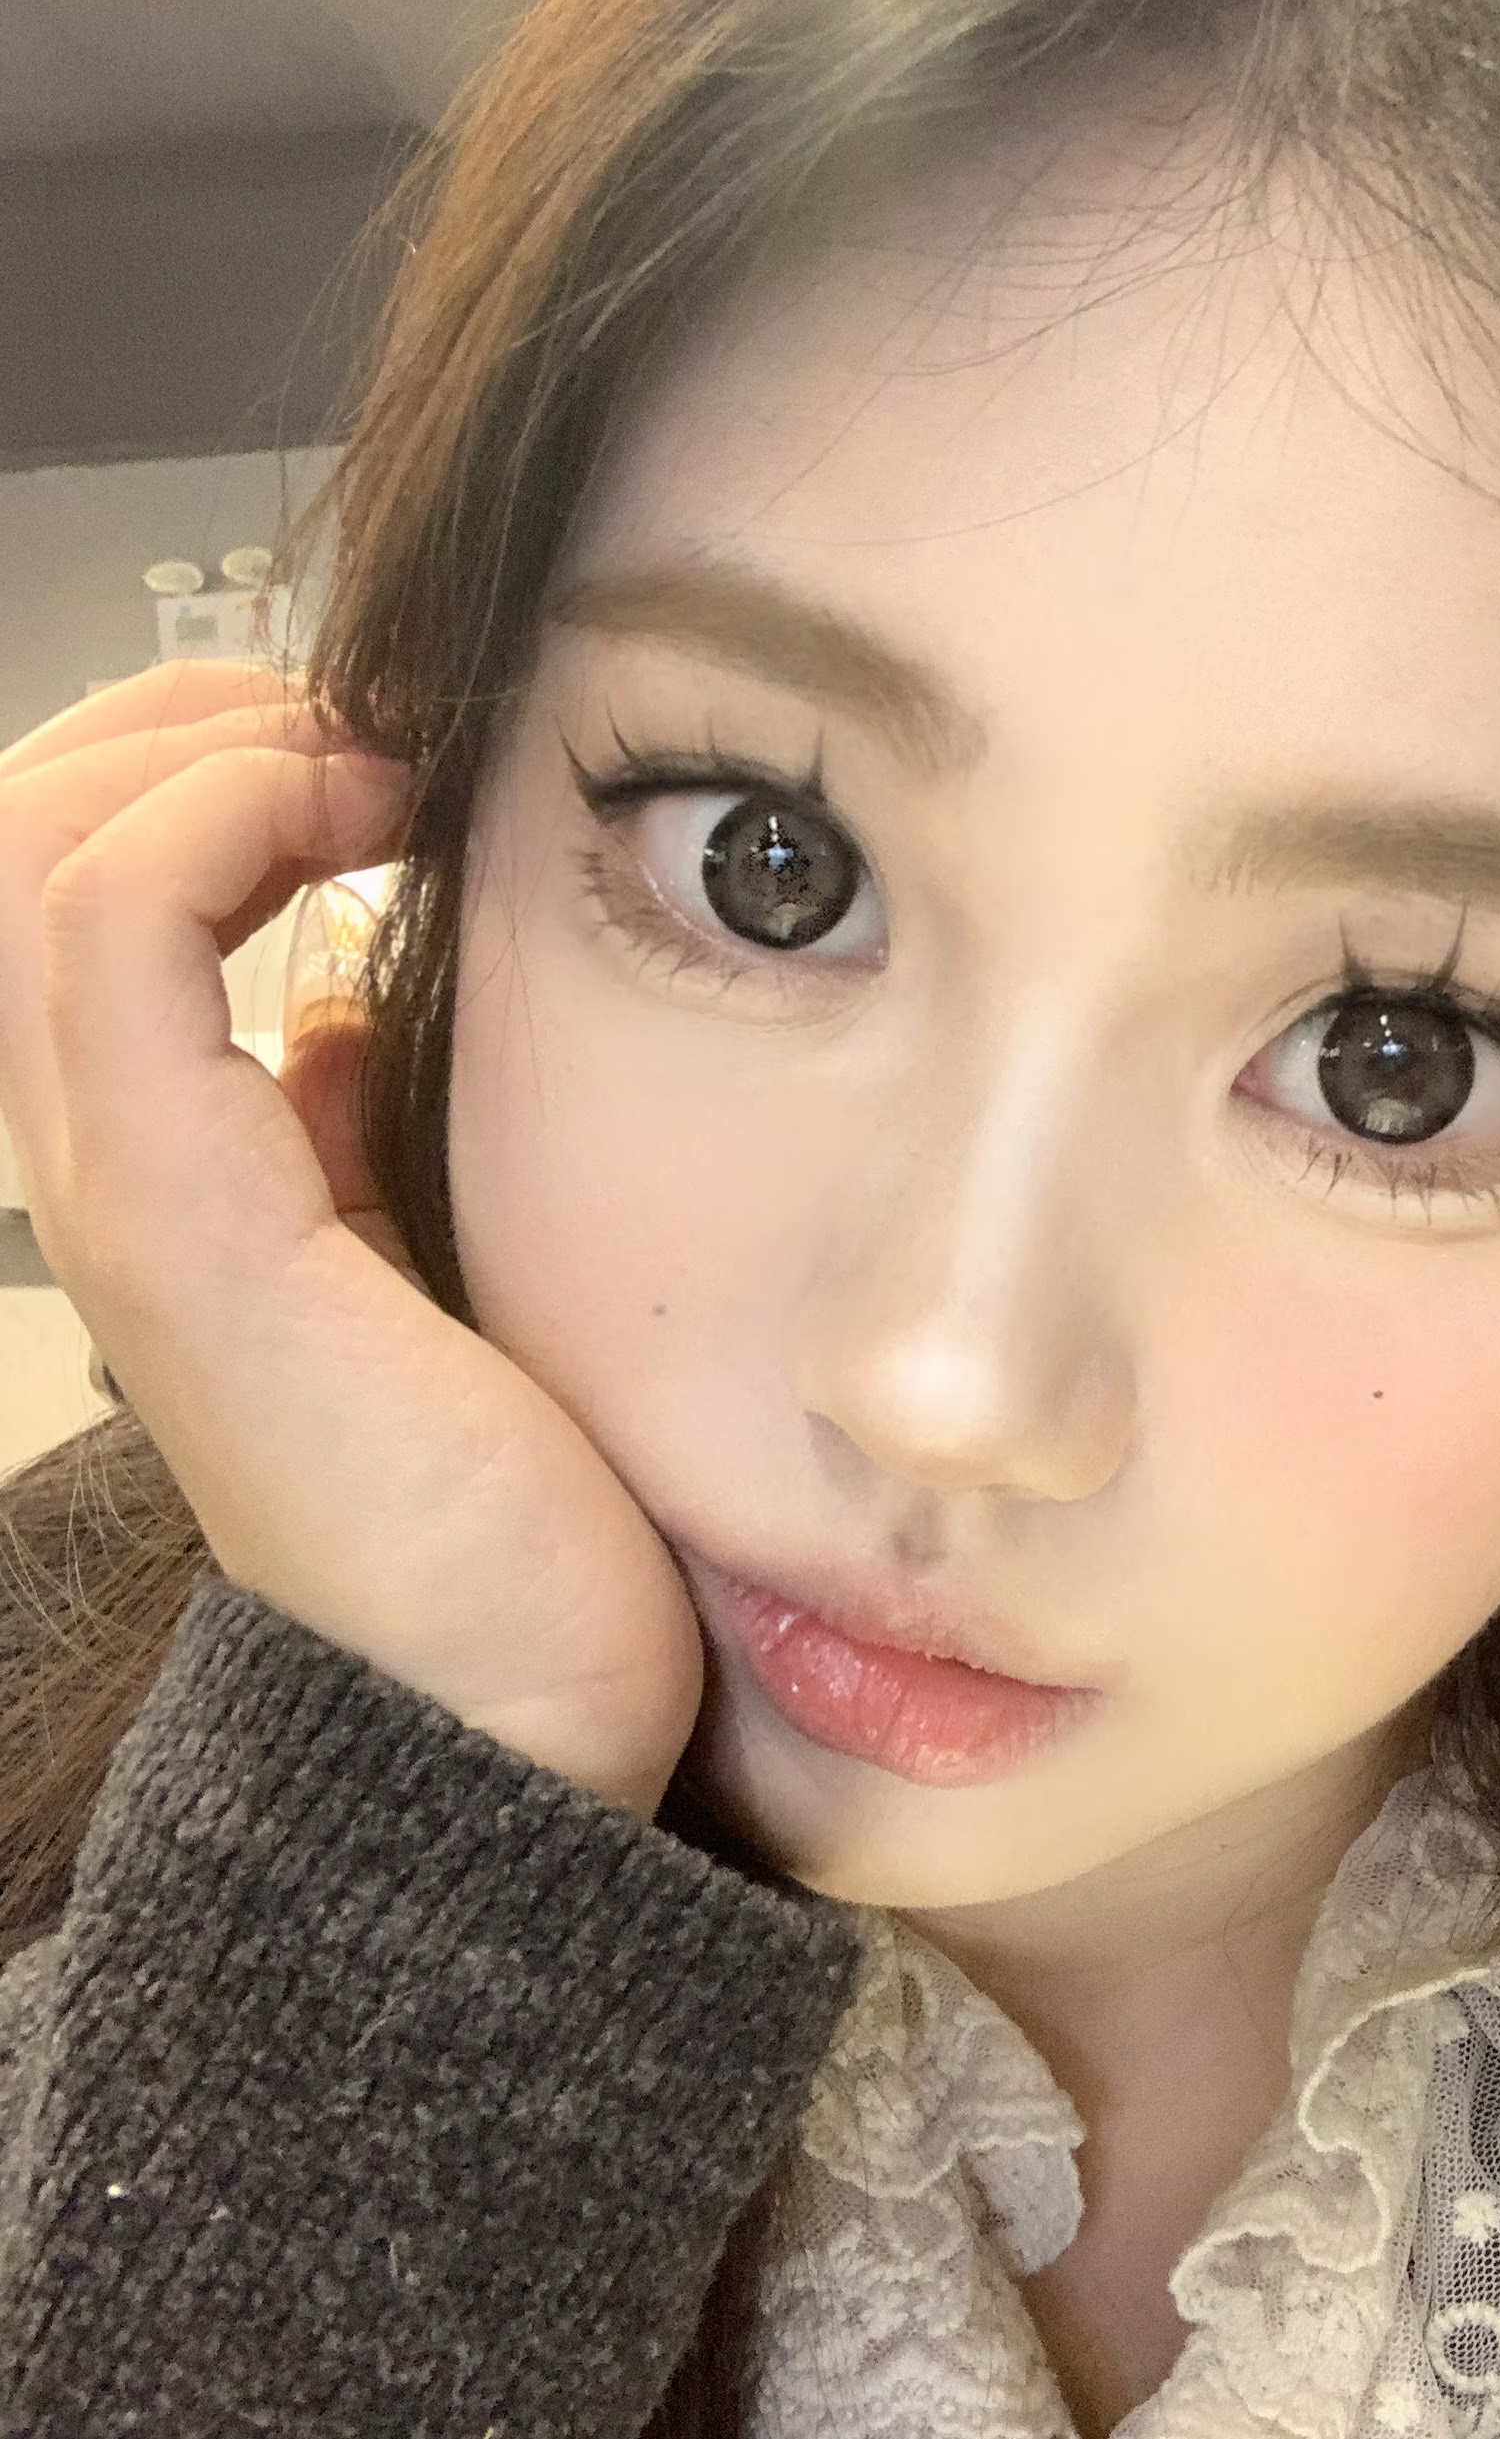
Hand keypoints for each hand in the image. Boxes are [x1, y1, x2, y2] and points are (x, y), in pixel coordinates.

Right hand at [0, 662, 703, 1818]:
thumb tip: (333, 1011)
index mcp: (164, 1176)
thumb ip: (345, 1141)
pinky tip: (364, 813)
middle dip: (171, 720)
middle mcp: (104, 1171)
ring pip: (31, 856)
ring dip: (193, 739)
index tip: (376, 756)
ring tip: (355, 740)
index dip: (189, 770)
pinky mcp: (186, 1218)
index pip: (67, 895)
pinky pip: (116, 927)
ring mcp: (123, 1193)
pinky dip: (220, 813)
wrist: (511, 1727)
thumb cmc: (501, 1518)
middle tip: (353, 711)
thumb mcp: (420, 1268)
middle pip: (15, 844)